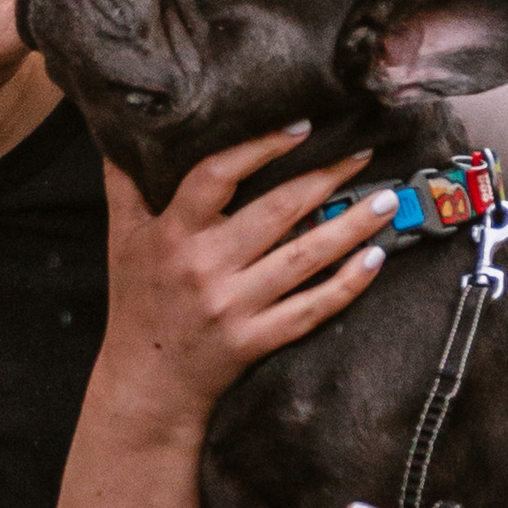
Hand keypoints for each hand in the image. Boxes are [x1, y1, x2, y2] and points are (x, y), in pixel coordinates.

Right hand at [95, 126, 394, 439]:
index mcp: (173, 234)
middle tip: (363, 153)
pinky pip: (310, 309)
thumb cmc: (136, 301)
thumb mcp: (121, 237)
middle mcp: (205, 267)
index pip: (217, 176)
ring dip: (350, 226)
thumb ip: (124, 182)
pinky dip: (346, 285)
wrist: (146, 381)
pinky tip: (375, 259)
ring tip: (386, 200)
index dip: (260, 147)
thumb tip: (121, 130)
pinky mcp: (255, 340)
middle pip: (276, 213)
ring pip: (303, 258)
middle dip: (325, 178)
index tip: (301, 126)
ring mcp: (234, 306)